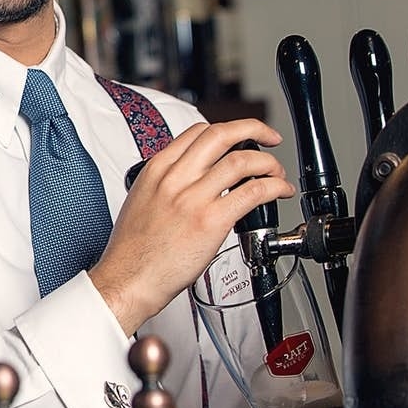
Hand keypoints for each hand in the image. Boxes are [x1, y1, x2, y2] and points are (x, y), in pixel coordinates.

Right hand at [91, 119, 295, 333]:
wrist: (128, 278)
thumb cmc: (133, 250)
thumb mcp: (141, 200)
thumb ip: (166, 183)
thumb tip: (192, 179)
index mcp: (157, 170)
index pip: (198, 132)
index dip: (228, 130)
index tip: (241, 137)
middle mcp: (175, 178)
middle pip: (221, 135)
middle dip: (253, 129)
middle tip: (269, 138)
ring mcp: (193, 198)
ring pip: (241, 161)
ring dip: (268, 163)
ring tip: (276, 173)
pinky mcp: (211, 221)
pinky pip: (252, 192)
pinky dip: (274, 187)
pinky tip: (279, 191)